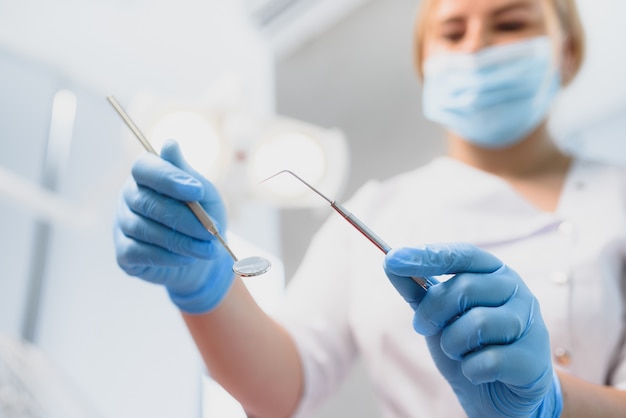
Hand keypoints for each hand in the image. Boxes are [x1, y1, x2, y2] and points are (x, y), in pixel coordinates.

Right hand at [114, 139, 234, 313]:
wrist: (202, 259)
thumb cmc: (202, 219)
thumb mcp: (204, 196)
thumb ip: (188, 174)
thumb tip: (169, 144)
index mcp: (147, 176)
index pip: (144, 167)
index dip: (168, 178)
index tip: (196, 191)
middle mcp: (129, 197)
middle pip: (147, 202)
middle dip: (184, 218)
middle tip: (211, 231)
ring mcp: (122, 225)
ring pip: (146, 230)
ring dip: (181, 241)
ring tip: (207, 249)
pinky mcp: (123, 254)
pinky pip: (141, 253)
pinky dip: (168, 257)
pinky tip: (186, 258)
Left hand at [384, 243, 561, 417]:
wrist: (500, 396)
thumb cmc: (470, 346)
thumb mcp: (438, 316)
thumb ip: (417, 289)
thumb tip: (389, 261)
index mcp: (494, 272)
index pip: (462, 254)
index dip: (427, 256)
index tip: (392, 259)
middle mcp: (516, 290)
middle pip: (465, 288)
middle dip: (432, 312)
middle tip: (423, 327)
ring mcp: (530, 323)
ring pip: (478, 323)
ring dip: (452, 344)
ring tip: (457, 352)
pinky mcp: (534, 360)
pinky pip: (489, 360)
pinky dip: (471, 369)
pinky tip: (477, 372)